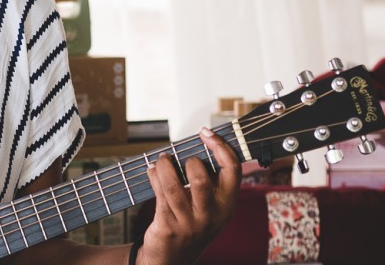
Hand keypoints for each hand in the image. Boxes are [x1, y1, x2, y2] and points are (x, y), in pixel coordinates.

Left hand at [138, 127, 239, 264]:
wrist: (173, 258)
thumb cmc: (191, 223)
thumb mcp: (208, 205)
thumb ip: (208, 180)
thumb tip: (198, 144)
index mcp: (226, 205)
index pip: (233, 170)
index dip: (220, 146)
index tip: (206, 133)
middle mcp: (212, 215)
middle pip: (201, 176)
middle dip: (187, 160)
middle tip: (179, 157)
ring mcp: (190, 222)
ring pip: (174, 184)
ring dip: (164, 165)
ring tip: (161, 160)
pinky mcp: (169, 226)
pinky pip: (159, 193)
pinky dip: (154, 175)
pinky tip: (152, 170)